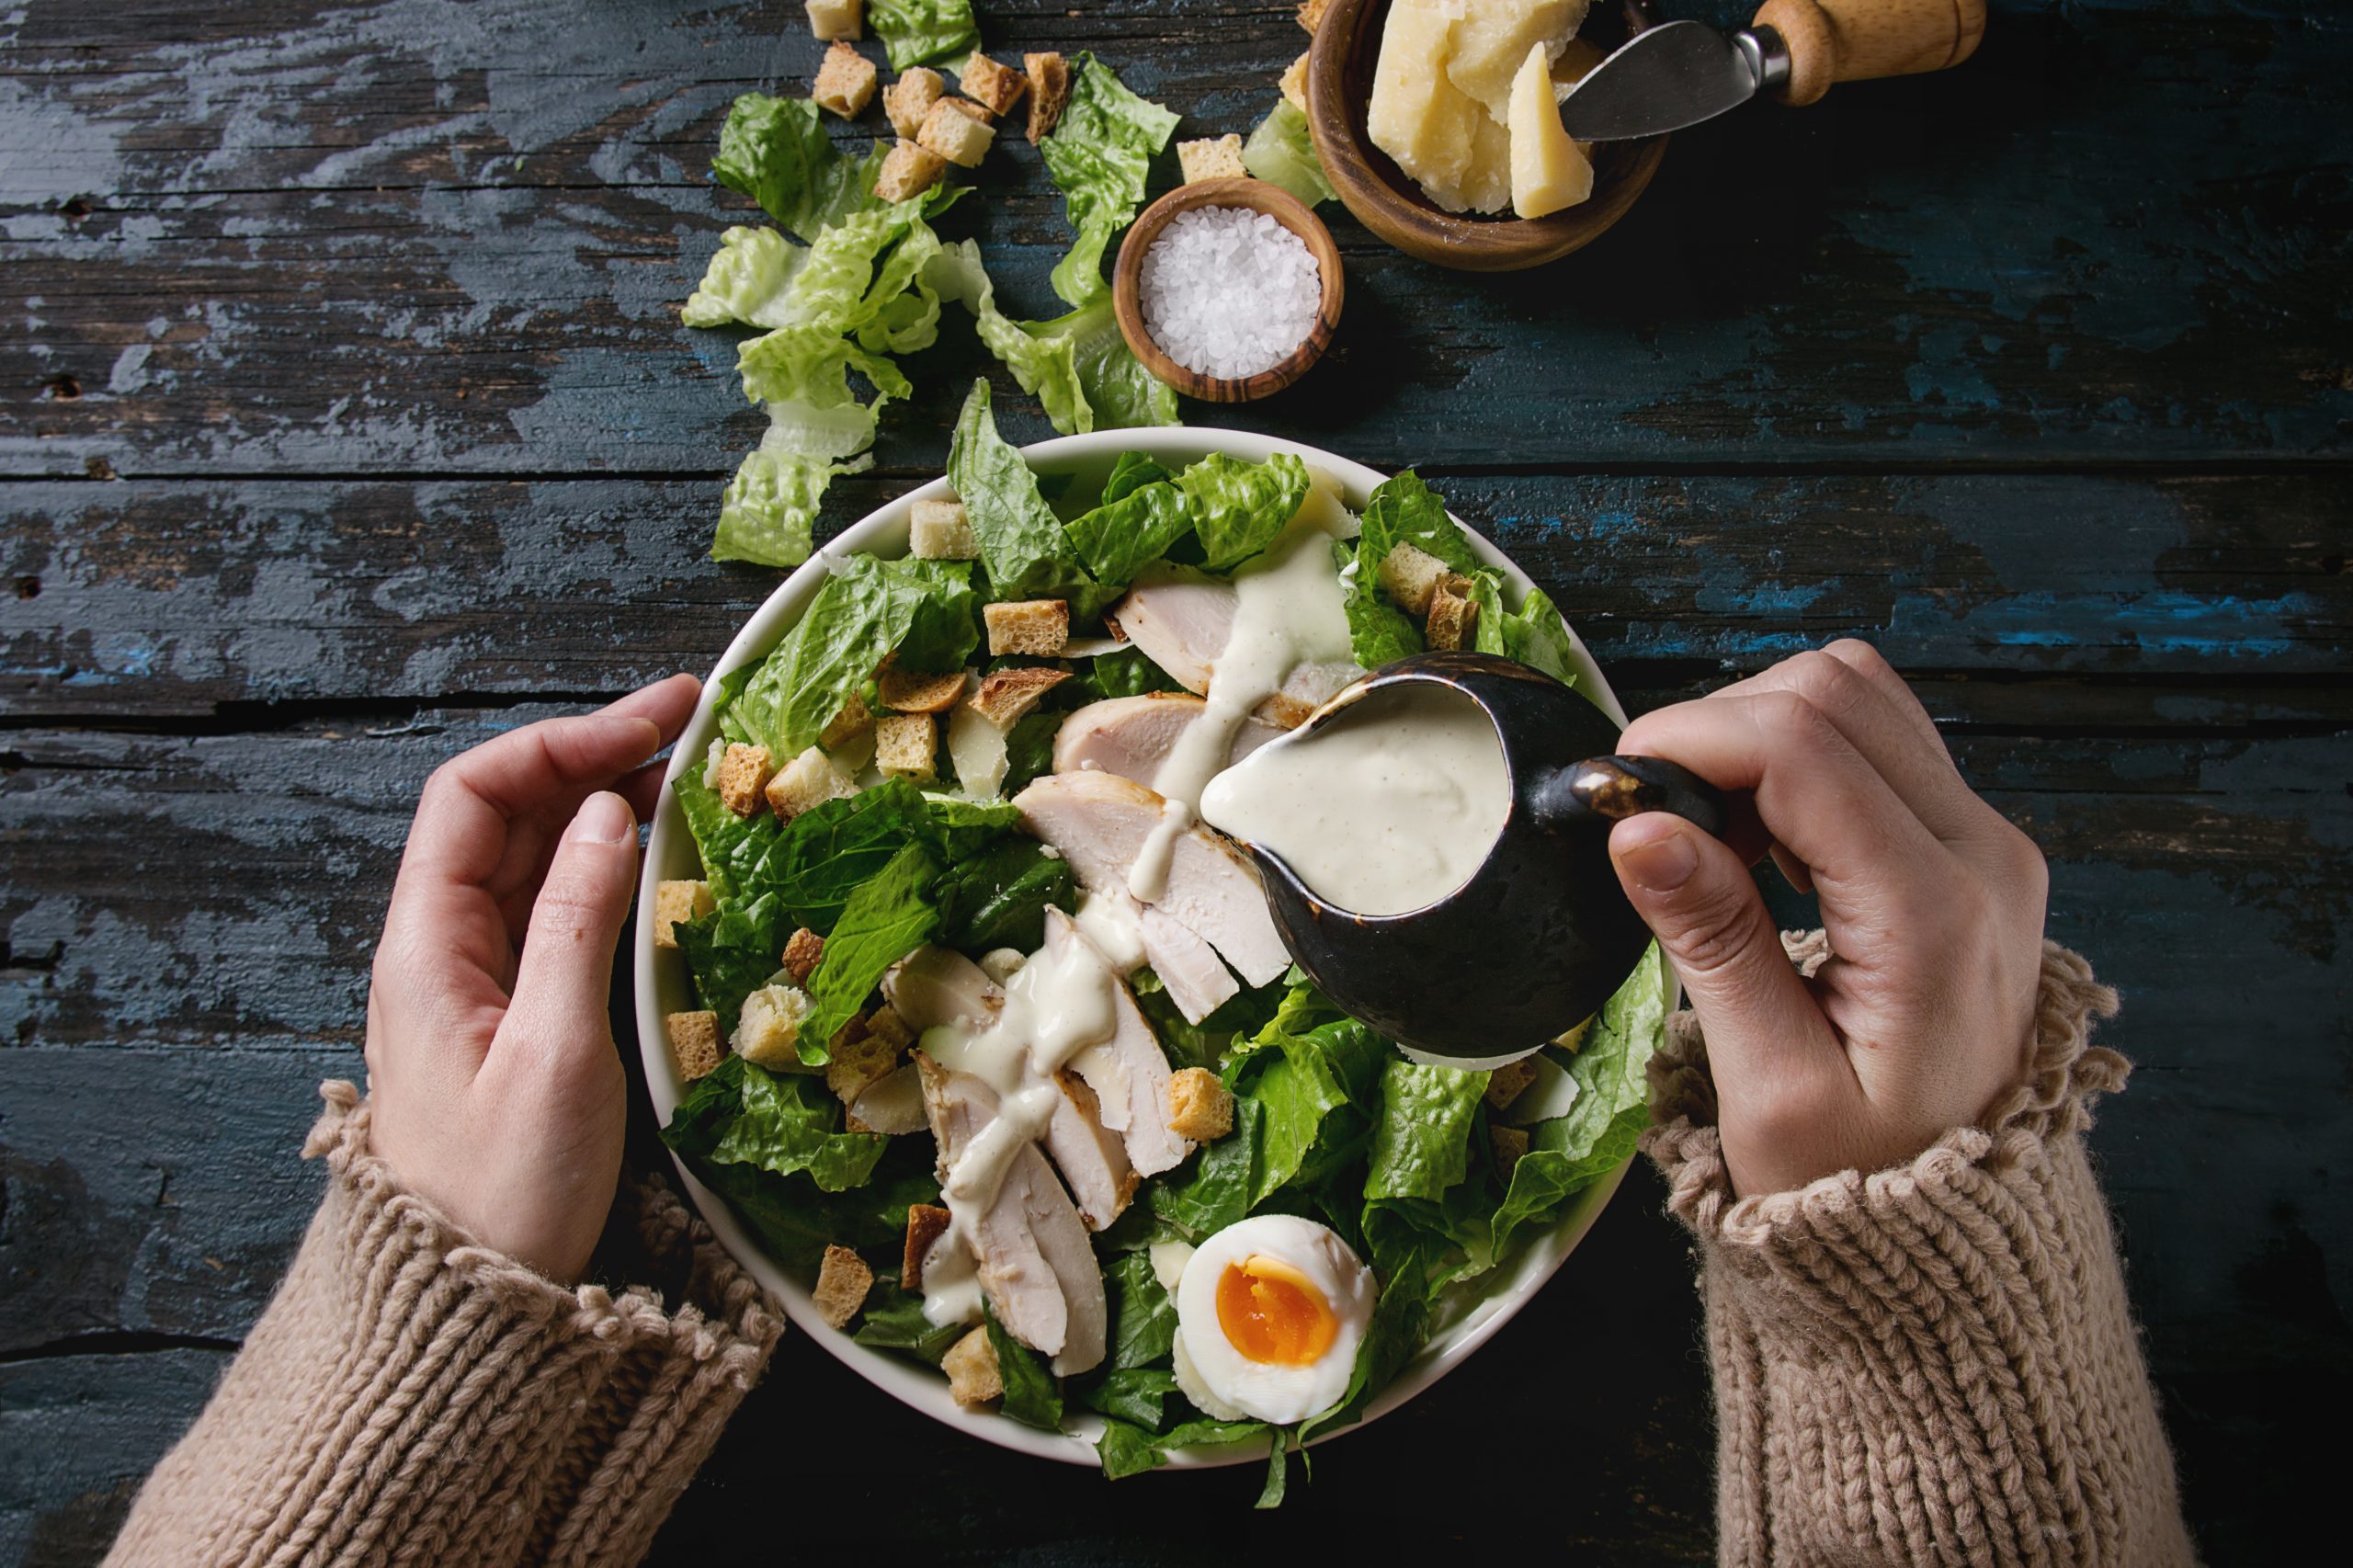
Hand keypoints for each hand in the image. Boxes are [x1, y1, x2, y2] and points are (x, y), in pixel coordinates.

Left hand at [364, 675, 700, 1281]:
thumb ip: (578, 923)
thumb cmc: (505, 1193)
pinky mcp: (516, 1017)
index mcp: (427, 945)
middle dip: (595, 756)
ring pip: (539, 859)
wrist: (472, 1306)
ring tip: (691, 775)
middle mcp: (443, 948)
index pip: (474, 794)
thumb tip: (609, 811)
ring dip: (607, 806)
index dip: (561, 742)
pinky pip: (559, 913)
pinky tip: (665, 861)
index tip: (655, 721)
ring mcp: (478, 982)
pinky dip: (613, 870)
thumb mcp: (554, 1054)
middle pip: (509, 815)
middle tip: (695, 726)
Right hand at [1607, 643, 2048, 1197]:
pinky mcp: (1971, 847)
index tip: (1611, 786)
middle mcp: (1982, 856)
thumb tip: (1639, 826)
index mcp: (1933, 916)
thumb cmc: (1861, 1176)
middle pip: (1834, 691)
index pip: (1801, 748)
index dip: (1688, 739)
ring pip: (1860, 694)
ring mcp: (1986, 843)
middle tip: (1653, 814)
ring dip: (1761, 731)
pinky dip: (1801, 752)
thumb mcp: (1771, 1088)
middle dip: (1719, 726)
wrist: (1957, 1228)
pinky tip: (1758, 833)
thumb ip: (1714, 942)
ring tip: (1708, 828)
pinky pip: (1880, 738)